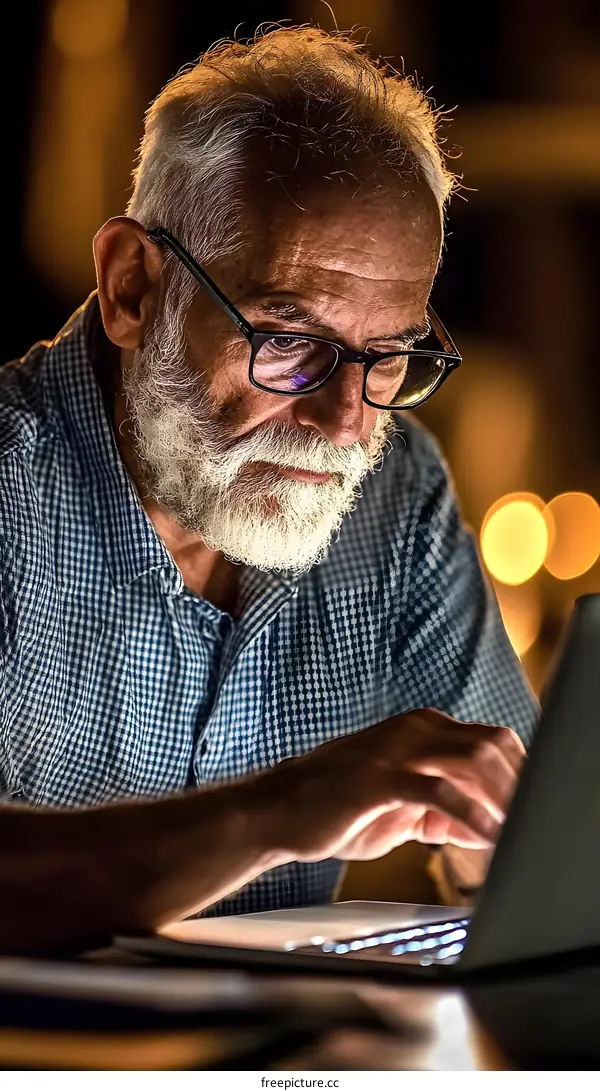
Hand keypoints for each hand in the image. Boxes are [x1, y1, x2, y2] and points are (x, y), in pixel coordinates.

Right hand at [260, 708, 524, 862]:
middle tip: (531, 821)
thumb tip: (479, 827)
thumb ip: (439, 812)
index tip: (532, 808)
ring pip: (473, 760)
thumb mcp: (397, 810)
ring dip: (503, 798)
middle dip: (519, 784)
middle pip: (491, 744)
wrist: (273, 811)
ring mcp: (395, 749)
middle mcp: (413, 729)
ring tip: (515, 832)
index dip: (518, 774)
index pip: (490, 742)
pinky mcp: (378, 777)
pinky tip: (485, 838)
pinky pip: (439, 792)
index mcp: (420, 730)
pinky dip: (472, 816)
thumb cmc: (332, 809)